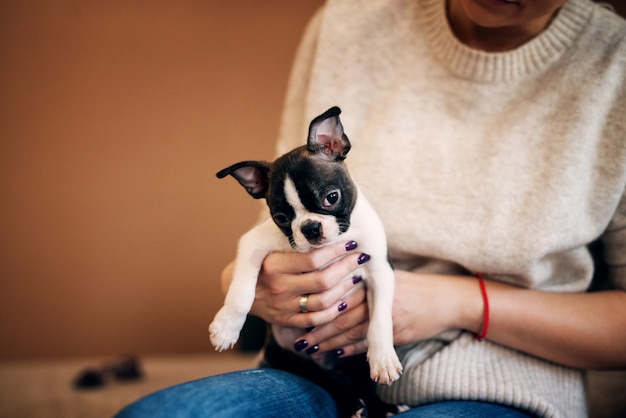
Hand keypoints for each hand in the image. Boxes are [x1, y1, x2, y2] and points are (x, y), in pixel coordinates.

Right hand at [249, 240, 369, 328]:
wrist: (240, 287)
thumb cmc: (262, 259)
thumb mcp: (269, 244)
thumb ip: (294, 238)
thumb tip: (328, 225)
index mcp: (273, 265)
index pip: (312, 259)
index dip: (336, 250)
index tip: (352, 242)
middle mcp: (277, 287)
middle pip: (322, 281)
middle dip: (346, 268)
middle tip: (361, 258)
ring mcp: (282, 306)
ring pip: (322, 302)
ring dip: (345, 290)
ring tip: (357, 277)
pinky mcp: (285, 320)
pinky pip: (315, 320)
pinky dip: (333, 312)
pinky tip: (345, 301)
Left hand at [294, 270, 483, 358]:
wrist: (446, 298)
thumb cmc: (413, 288)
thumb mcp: (387, 279)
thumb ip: (362, 284)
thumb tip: (332, 292)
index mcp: (372, 279)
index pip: (338, 292)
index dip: (317, 304)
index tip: (300, 313)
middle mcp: (378, 295)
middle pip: (339, 313)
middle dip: (317, 328)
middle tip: (299, 338)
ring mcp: (387, 314)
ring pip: (350, 330)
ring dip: (328, 342)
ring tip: (310, 348)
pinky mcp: (397, 331)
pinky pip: (368, 343)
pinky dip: (350, 349)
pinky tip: (335, 353)